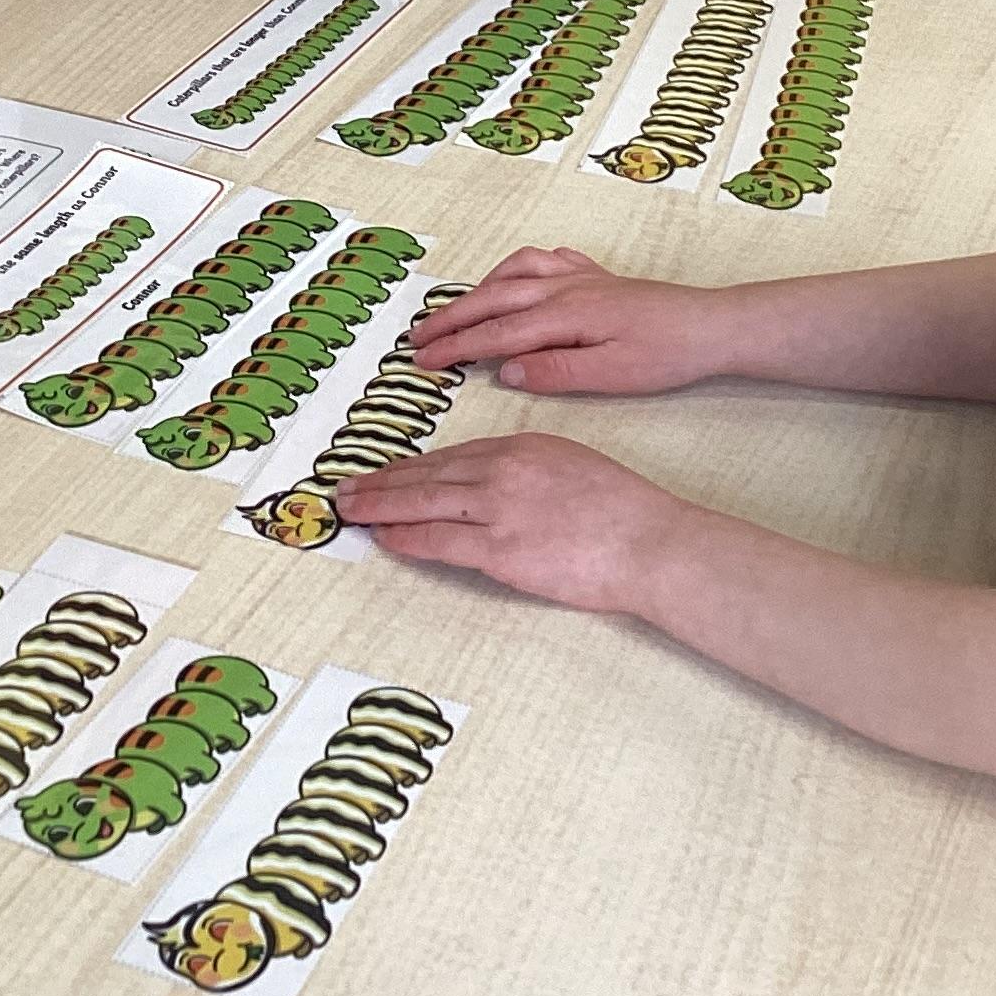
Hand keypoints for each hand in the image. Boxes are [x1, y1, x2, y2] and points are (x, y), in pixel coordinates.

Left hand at [335, 433, 691, 612]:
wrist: (649, 542)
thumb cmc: (624, 513)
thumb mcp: (572, 466)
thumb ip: (531, 471)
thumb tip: (498, 489)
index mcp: (523, 446)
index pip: (453, 456)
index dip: (412, 467)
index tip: (387, 473)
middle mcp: (504, 469)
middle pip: (428, 474)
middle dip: (382, 481)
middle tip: (346, 487)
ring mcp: (499, 508)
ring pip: (423, 503)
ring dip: (380, 506)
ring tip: (349, 509)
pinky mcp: (500, 549)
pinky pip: (439, 540)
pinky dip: (406, 538)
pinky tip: (385, 536)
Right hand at [405, 247, 739, 394]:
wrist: (713, 325)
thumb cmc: (667, 355)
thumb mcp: (611, 375)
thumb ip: (556, 372)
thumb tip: (507, 372)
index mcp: (566, 314)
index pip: (496, 333)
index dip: (456, 347)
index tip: (422, 361)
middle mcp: (566, 286)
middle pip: (494, 298)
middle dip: (452, 317)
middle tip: (417, 337)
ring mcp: (580, 276)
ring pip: (514, 274)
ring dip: (479, 290)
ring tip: (456, 311)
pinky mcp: (596, 277)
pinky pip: (543, 262)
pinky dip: (516, 270)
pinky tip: (513, 281)